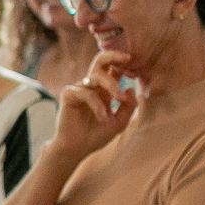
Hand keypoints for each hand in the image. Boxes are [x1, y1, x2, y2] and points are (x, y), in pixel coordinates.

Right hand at [51, 49, 137, 163]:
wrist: (77, 149)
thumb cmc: (96, 137)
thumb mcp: (120, 122)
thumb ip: (128, 107)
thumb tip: (131, 89)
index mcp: (103, 91)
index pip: (113, 70)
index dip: (124, 66)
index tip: (136, 70)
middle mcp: (91, 87)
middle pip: (100, 62)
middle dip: (113, 55)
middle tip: (128, 58)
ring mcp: (79, 90)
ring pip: (97, 77)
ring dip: (112, 86)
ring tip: (119, 99)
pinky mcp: (68, 96)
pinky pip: (86, 92)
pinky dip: (97, 104)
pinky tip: (102, 116)